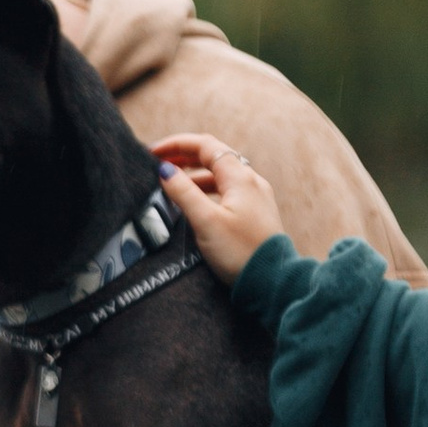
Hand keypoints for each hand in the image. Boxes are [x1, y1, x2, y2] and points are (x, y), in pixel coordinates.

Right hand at [149, 133, 285, 285]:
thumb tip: (165, 171)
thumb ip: (184, 193)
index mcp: (240, 178)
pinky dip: (207, 191)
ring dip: (195, 176)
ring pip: (221, 176)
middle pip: (214, 157)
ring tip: (172, 185)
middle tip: (160, 165)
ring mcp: (256, 197)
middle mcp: (251, 181)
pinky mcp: (256, 214)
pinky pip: (228, 192)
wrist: (272, 282)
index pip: (206, 146)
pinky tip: (195, 204)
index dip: (178, 144)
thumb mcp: (206, 221)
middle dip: (185, 158)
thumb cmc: (241, 252)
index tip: (154, 153)